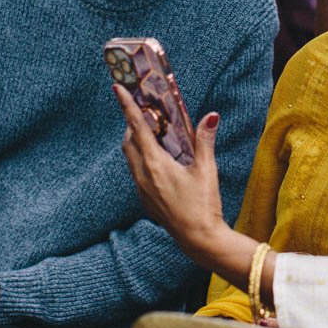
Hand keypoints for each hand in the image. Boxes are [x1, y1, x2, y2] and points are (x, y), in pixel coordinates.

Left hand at [114, 84, 226, 259]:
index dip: (126, 106)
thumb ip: (205, 141)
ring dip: (136, 142)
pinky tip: (159, 161)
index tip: (117, 89)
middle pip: (128, 141)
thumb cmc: (203, 205)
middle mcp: (143, 175)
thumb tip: (210, 116)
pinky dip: (142, 160)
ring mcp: (142, 189)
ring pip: (130, 158)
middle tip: (146, 113)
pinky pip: (137, 173)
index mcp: (155, 164)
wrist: (198, 239)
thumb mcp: (206, 170)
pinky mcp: (146, 200)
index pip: (137, 127)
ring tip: (153, 134)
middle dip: (133, 124)